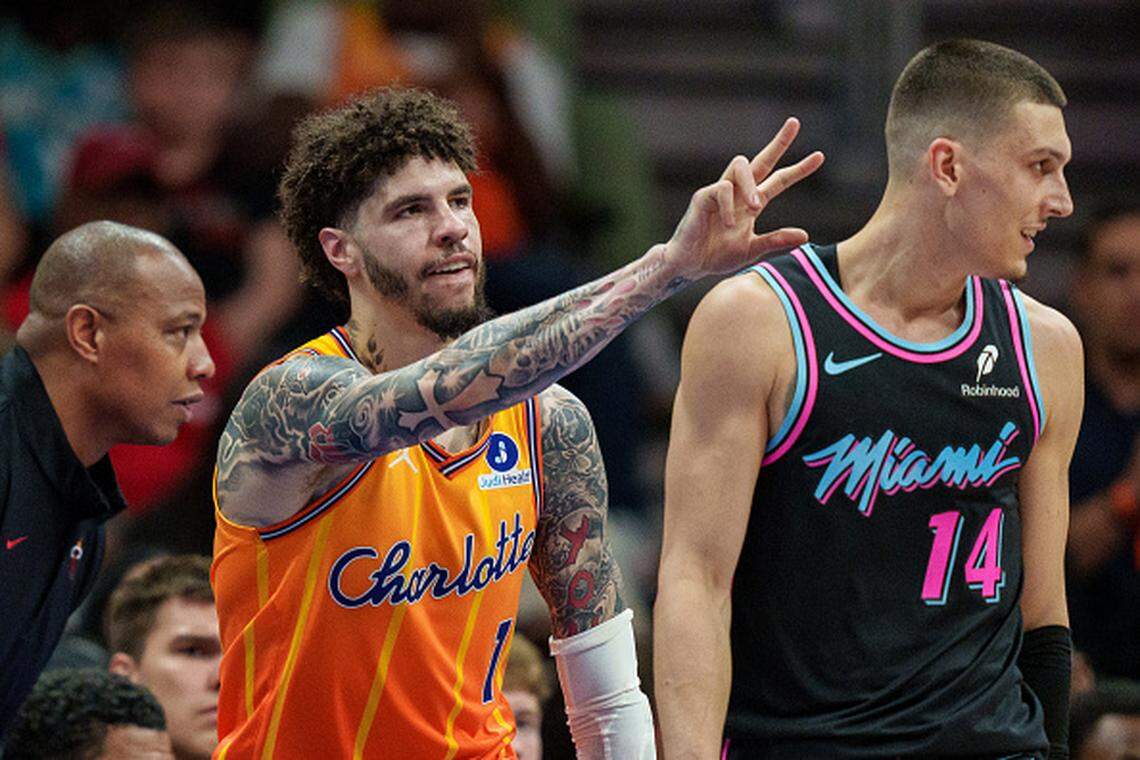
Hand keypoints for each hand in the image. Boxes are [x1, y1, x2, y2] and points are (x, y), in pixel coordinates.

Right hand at [662, 118, 823, 280]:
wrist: (689, 266)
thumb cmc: (716, 256)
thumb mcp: (752, 250)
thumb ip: (776, 240)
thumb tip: (806, 236)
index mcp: (751, 203)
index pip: (778, 180)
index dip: (798, 169)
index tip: (819, 157)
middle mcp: (737, 192)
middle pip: (760, 160)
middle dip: (778, 142)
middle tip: (795, 123)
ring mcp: (719, 192)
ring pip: (740, 166)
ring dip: (751, 184)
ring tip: (755, 207)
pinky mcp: (703, 197)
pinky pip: (722, 190)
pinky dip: (729, 208)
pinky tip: (728, 225)